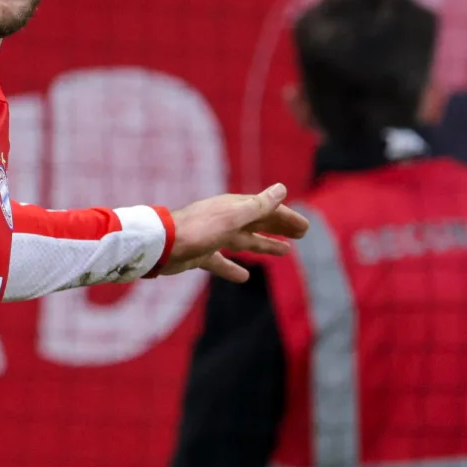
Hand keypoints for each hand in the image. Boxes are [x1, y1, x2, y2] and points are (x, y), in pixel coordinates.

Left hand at [162, 183, 308, 282]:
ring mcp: (212, 237)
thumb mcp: (231, 217)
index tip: (306, 228)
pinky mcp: (201, 254)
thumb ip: (257, 206)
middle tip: (302, 235)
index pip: (266, 210)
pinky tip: (244, 278)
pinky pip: (222, 261)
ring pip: (244, 241)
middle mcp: (224, 220)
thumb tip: (282, 189)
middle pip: (257, 223)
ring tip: (285, 252)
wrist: (160, 245)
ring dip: (264, 244)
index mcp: (232, 208)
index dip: (286, 217)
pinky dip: (233, 268)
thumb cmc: (196, 230)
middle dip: (280, 228)